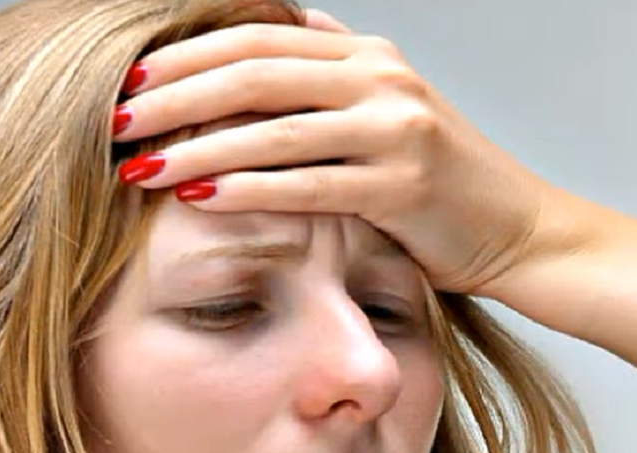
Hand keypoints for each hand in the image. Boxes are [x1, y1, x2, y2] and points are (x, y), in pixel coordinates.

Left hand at [112, 10, 552, 295]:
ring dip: (196, 148)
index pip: (259, 36)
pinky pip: (308, 183)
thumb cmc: (441, 186)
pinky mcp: (404, 185)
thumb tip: (274, 50)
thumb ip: (332, 81)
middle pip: (254, 72)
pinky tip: (198, 201)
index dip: (187, 55)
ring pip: (273, 129)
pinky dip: (247, 191)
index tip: (128, 81)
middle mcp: (382, 79)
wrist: (521, 232)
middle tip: (116, 123)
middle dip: (174, 97)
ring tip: (137, 169)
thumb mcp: (388, 114)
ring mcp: (397, 128)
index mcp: (369, 56)